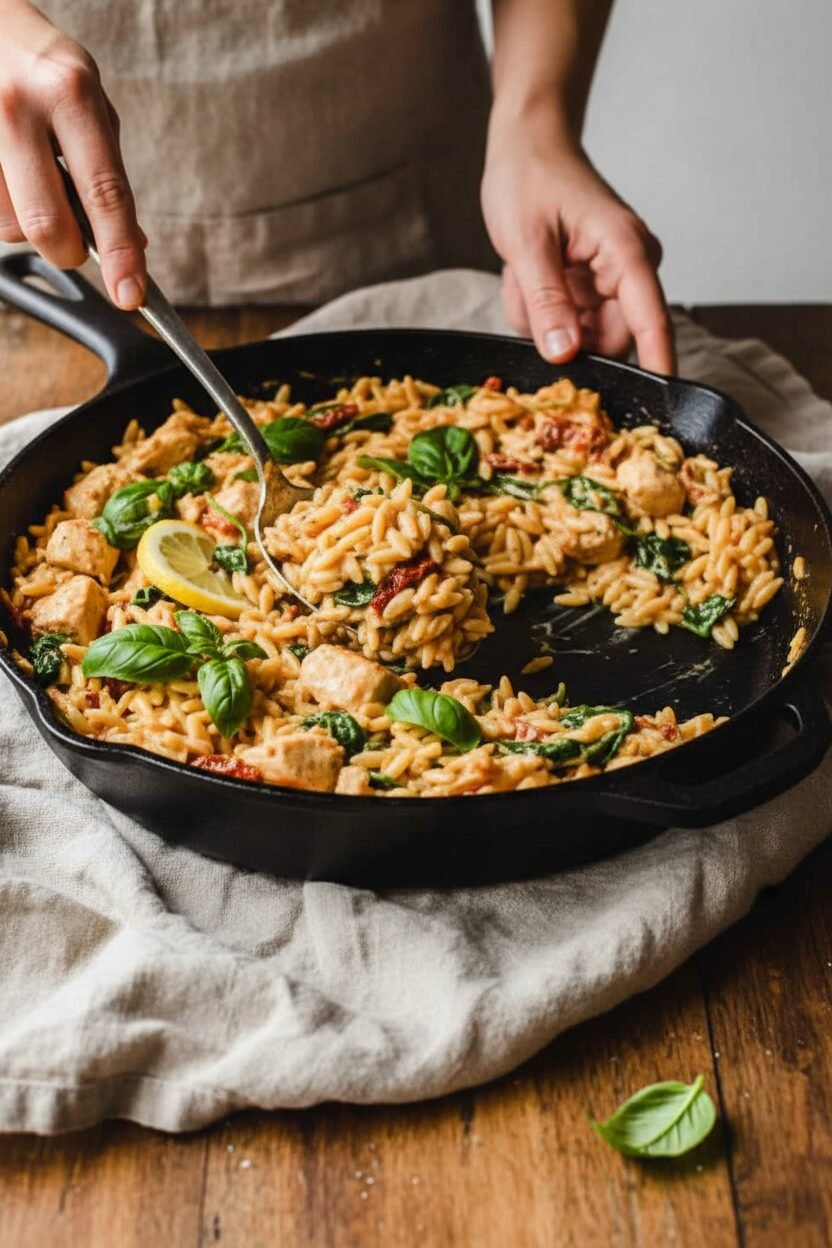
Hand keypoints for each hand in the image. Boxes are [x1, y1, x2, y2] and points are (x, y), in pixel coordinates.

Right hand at [0, 0, 145, 307]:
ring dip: (30, 226)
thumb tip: (133, 244)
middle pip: (48, 226)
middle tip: (76, 245)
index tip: (130, 294)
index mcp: (69, 94)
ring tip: (33, 181)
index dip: (120, 253)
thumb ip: (109, 173)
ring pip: (10, 227)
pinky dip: (7, 209)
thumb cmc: (44, 69)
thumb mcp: (90, 104)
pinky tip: (12, 175)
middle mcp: (18, 108)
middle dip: (70, 253)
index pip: (104, 193)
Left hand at [482, 124, 674, 373]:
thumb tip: (564, 354)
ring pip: (580, 334)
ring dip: (543, 318)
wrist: (525, 142)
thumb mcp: (527, 243)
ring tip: (522, 274)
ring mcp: (609, 279)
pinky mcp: (590, 284)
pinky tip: (524, 274)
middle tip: (526, 294)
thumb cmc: (529, 177)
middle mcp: (628, 269)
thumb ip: (546, 302)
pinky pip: (566, 320)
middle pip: (608, 339)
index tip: (659, 411)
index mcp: (626, 254)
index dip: (657, 368)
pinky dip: (539, 308)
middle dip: (561, 332)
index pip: (653, 324)